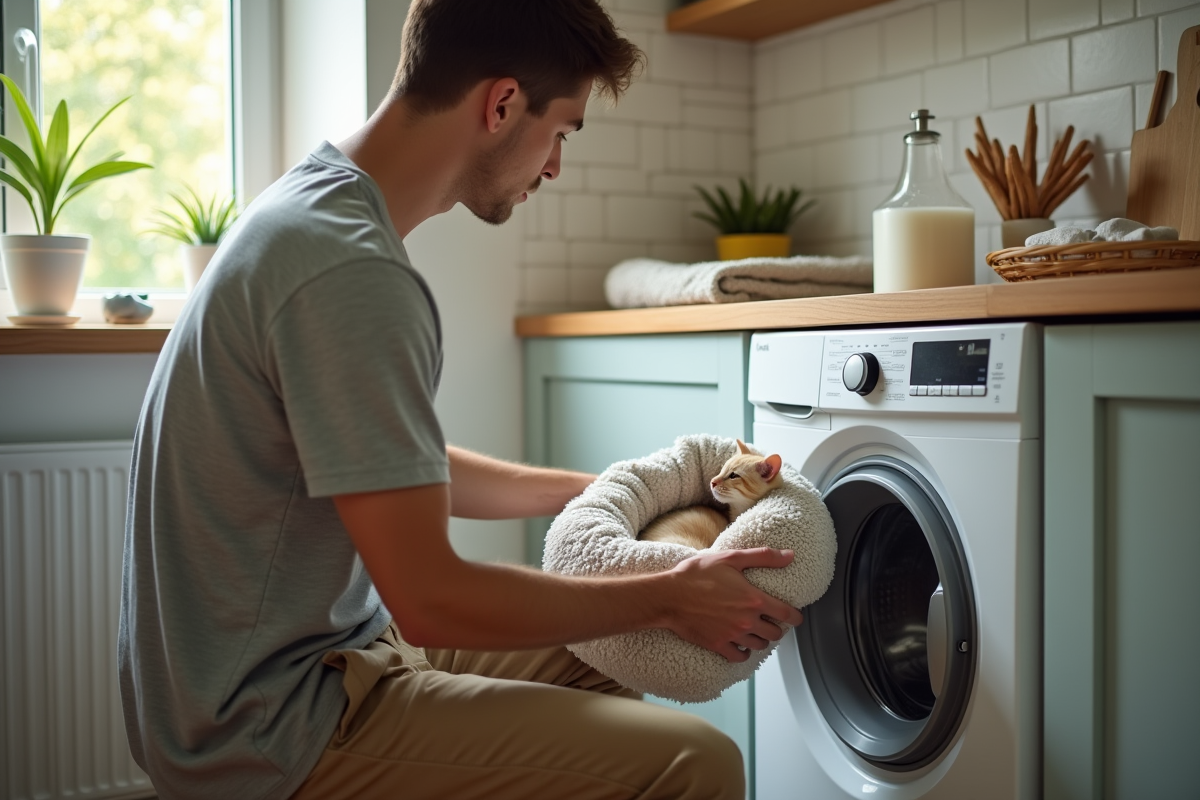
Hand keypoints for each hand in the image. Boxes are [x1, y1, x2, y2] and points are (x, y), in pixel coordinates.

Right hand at [664, 547, 804, 662]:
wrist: (668, 596)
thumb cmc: (697, 574)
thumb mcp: (731, 558)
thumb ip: (763, 557)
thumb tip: (790, 555)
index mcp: (754, 599)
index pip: (786, 614)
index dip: (795, 617)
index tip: (795, 617)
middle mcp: (747, 621)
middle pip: (775, 634)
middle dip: (776, 628)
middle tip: (770, 621)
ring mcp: (733, 636)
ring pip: (759, 645)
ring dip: (760, 639)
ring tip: (755, 630)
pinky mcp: (718, 645)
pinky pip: (739, 657)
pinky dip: (743, 652)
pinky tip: (739, 643)